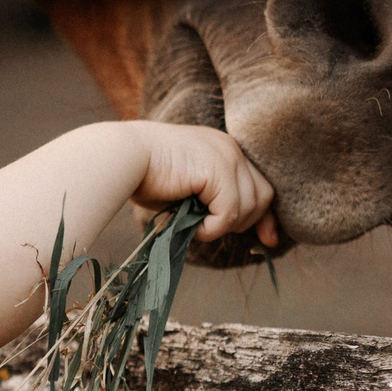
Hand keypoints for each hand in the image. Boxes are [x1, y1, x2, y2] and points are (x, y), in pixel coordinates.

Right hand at [127, 123, 277, 247]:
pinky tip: (192, 225)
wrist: (124, 157)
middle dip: (244, 222)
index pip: (261, 185)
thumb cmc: (144, 175)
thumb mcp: (188, 190)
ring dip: (222, 226)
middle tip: (211, 228)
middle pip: (263, 197)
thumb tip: (229, 227)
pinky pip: (229, 213)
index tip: (267, 241)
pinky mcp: (218, 170)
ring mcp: (228, 157)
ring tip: (193, 223)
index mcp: (224, 150)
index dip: (266, 216)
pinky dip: (211, 229)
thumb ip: (211, 201)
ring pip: (248, 208)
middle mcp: (231, 149)